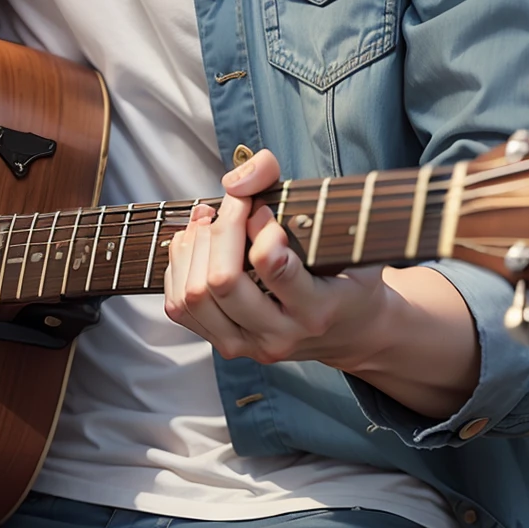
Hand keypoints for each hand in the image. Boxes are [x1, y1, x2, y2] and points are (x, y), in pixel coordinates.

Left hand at [164, 148, 388, 370]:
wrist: (349, 330)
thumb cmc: (348, 276)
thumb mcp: (347, 238)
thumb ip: (302, 201)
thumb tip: (238, 182)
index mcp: (316, 310)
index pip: (272, 267)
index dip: (258, 226)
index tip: (263, 208)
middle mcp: (279, 335)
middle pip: (222, 282)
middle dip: (220, 230)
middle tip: (234, 204)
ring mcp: (247, 345)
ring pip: (193, 296)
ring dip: (194, 246)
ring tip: (210, 219)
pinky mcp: (224, 343)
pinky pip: (179, 307)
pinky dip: (180, 266)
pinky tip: (197, 242)